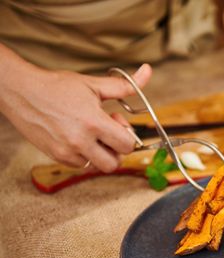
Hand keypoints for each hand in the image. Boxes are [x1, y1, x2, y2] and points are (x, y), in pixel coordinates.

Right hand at [0, 47, 151, 171]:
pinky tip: (77, 137)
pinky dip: (84, 155)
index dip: (128, 136)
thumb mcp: (93, 85)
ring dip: (100, 153)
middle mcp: (80, 141)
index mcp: (93, 122)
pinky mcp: (55, 156)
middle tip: (107, 134)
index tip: (118, 123)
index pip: (126, 145)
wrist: (21, 91)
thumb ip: (124, 86)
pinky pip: (80, 165)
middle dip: (116, 150)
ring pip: (97, 166)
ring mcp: (67, 151)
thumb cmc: (58, 86)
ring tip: (91, 134)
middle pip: (114, 163)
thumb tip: (147, 71)